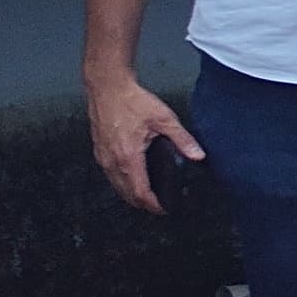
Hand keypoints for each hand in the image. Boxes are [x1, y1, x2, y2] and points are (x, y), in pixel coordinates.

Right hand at [87, 77, 202, 213]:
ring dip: (131, 194)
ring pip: (116, 186)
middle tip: (160, 206)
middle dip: (143, 203)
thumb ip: (183, 139)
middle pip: (126, 194)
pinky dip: (121, 182)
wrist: (107, 87)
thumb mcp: (164, 119)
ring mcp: (102, 156)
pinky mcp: (98, 150)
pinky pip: (109, 174)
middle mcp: (111, 160)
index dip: (153, 205)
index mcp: (128, 156)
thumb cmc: (131, 100)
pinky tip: (132, 178)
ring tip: (149, 196)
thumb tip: (198, 155)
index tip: (165, 209)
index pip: (140, 192)